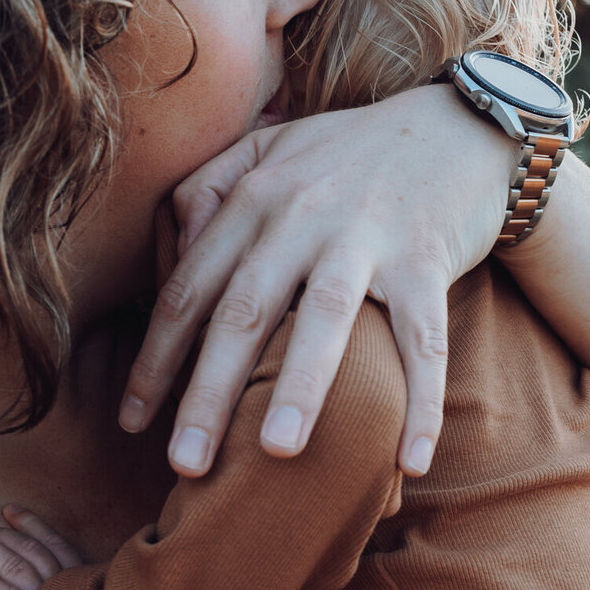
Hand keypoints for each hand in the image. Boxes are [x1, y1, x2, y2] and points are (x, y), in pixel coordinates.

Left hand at [117, 85, 511, 479]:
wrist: (458, 125)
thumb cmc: (349, 156)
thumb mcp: (268, 151)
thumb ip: (207, 192)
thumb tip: (168, 261)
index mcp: (255, 197)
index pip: (191, 289)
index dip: (157, 358)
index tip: (131, 423)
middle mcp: (302, 215)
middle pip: (244, 312)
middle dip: (209, 392)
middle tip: (185, 464)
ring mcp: (367, 236)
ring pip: (325, 318)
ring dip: (300, 387)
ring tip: (276, 452)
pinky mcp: (427, 258)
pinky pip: (423, 339)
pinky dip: (421, 400)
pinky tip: (410, 461)